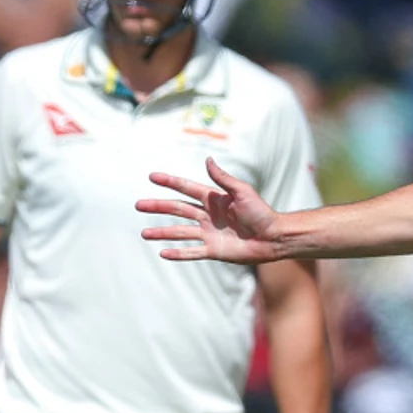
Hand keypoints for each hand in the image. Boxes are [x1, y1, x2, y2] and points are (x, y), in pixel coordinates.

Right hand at [139, 158, 283, 263]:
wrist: (274, 237)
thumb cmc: (262, 212)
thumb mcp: (242, 192)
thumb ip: (223, 178)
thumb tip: (207, 160)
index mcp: (214, 199)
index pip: (186, 189)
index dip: (170, 182)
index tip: (152, 176)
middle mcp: (208, 216)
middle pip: (178, 210)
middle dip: (158, 207)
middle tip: (138, 205)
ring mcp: (210, 234)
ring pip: (180, 232)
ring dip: (162, 233)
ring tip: (144, 234)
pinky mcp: (214, 250)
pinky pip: (192, 252)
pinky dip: (178, 253)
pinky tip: (163, 253)